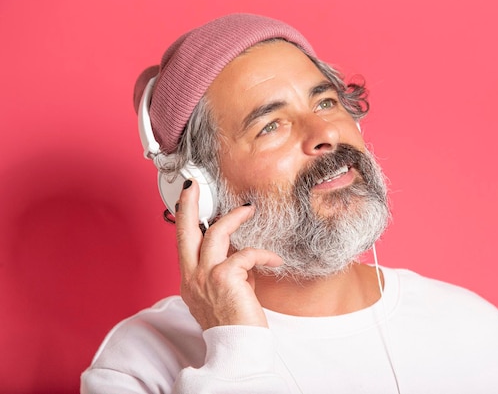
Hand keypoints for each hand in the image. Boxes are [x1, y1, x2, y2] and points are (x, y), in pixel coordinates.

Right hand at [175, 179, 283, 329]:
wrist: (237, 349)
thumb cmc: (234, 325)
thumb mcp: (222, 295)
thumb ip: (226, 273)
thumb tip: (240, 258)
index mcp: (190, 281)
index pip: (184, 244)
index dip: (187, 221)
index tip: (190, 202)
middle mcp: (192, 277)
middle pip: (184, 230)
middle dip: (188, 204)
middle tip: (192, 185)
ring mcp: (205, 276)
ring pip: (215, 233)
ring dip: (234, 218)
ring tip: (248, 210)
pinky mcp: (224, 277)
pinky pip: (246, 254)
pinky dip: (263, 254)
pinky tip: (276, 260)